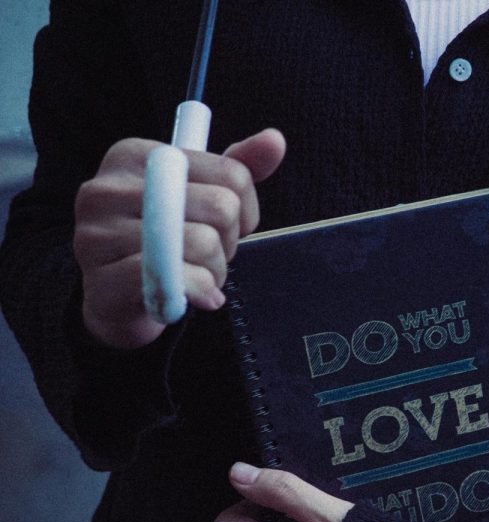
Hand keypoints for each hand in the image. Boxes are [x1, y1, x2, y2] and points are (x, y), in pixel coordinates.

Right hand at [73, 128, 286, 348]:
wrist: (118, 299)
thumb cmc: (163, 242)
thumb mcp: (200, 197)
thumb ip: (236, 169)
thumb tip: (274, 140)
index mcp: (136, 156)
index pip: (230, 173)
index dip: (244, 210)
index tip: (225, 225)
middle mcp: (109, 187)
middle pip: (220, 206)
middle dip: (228, 241)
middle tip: (207, 254)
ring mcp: (99, 233)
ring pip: (203, 243)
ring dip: (215, 270)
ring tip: (196, 274)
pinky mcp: (102, 278)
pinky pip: (175, 277)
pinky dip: (198, 290)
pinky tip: (193, 295)